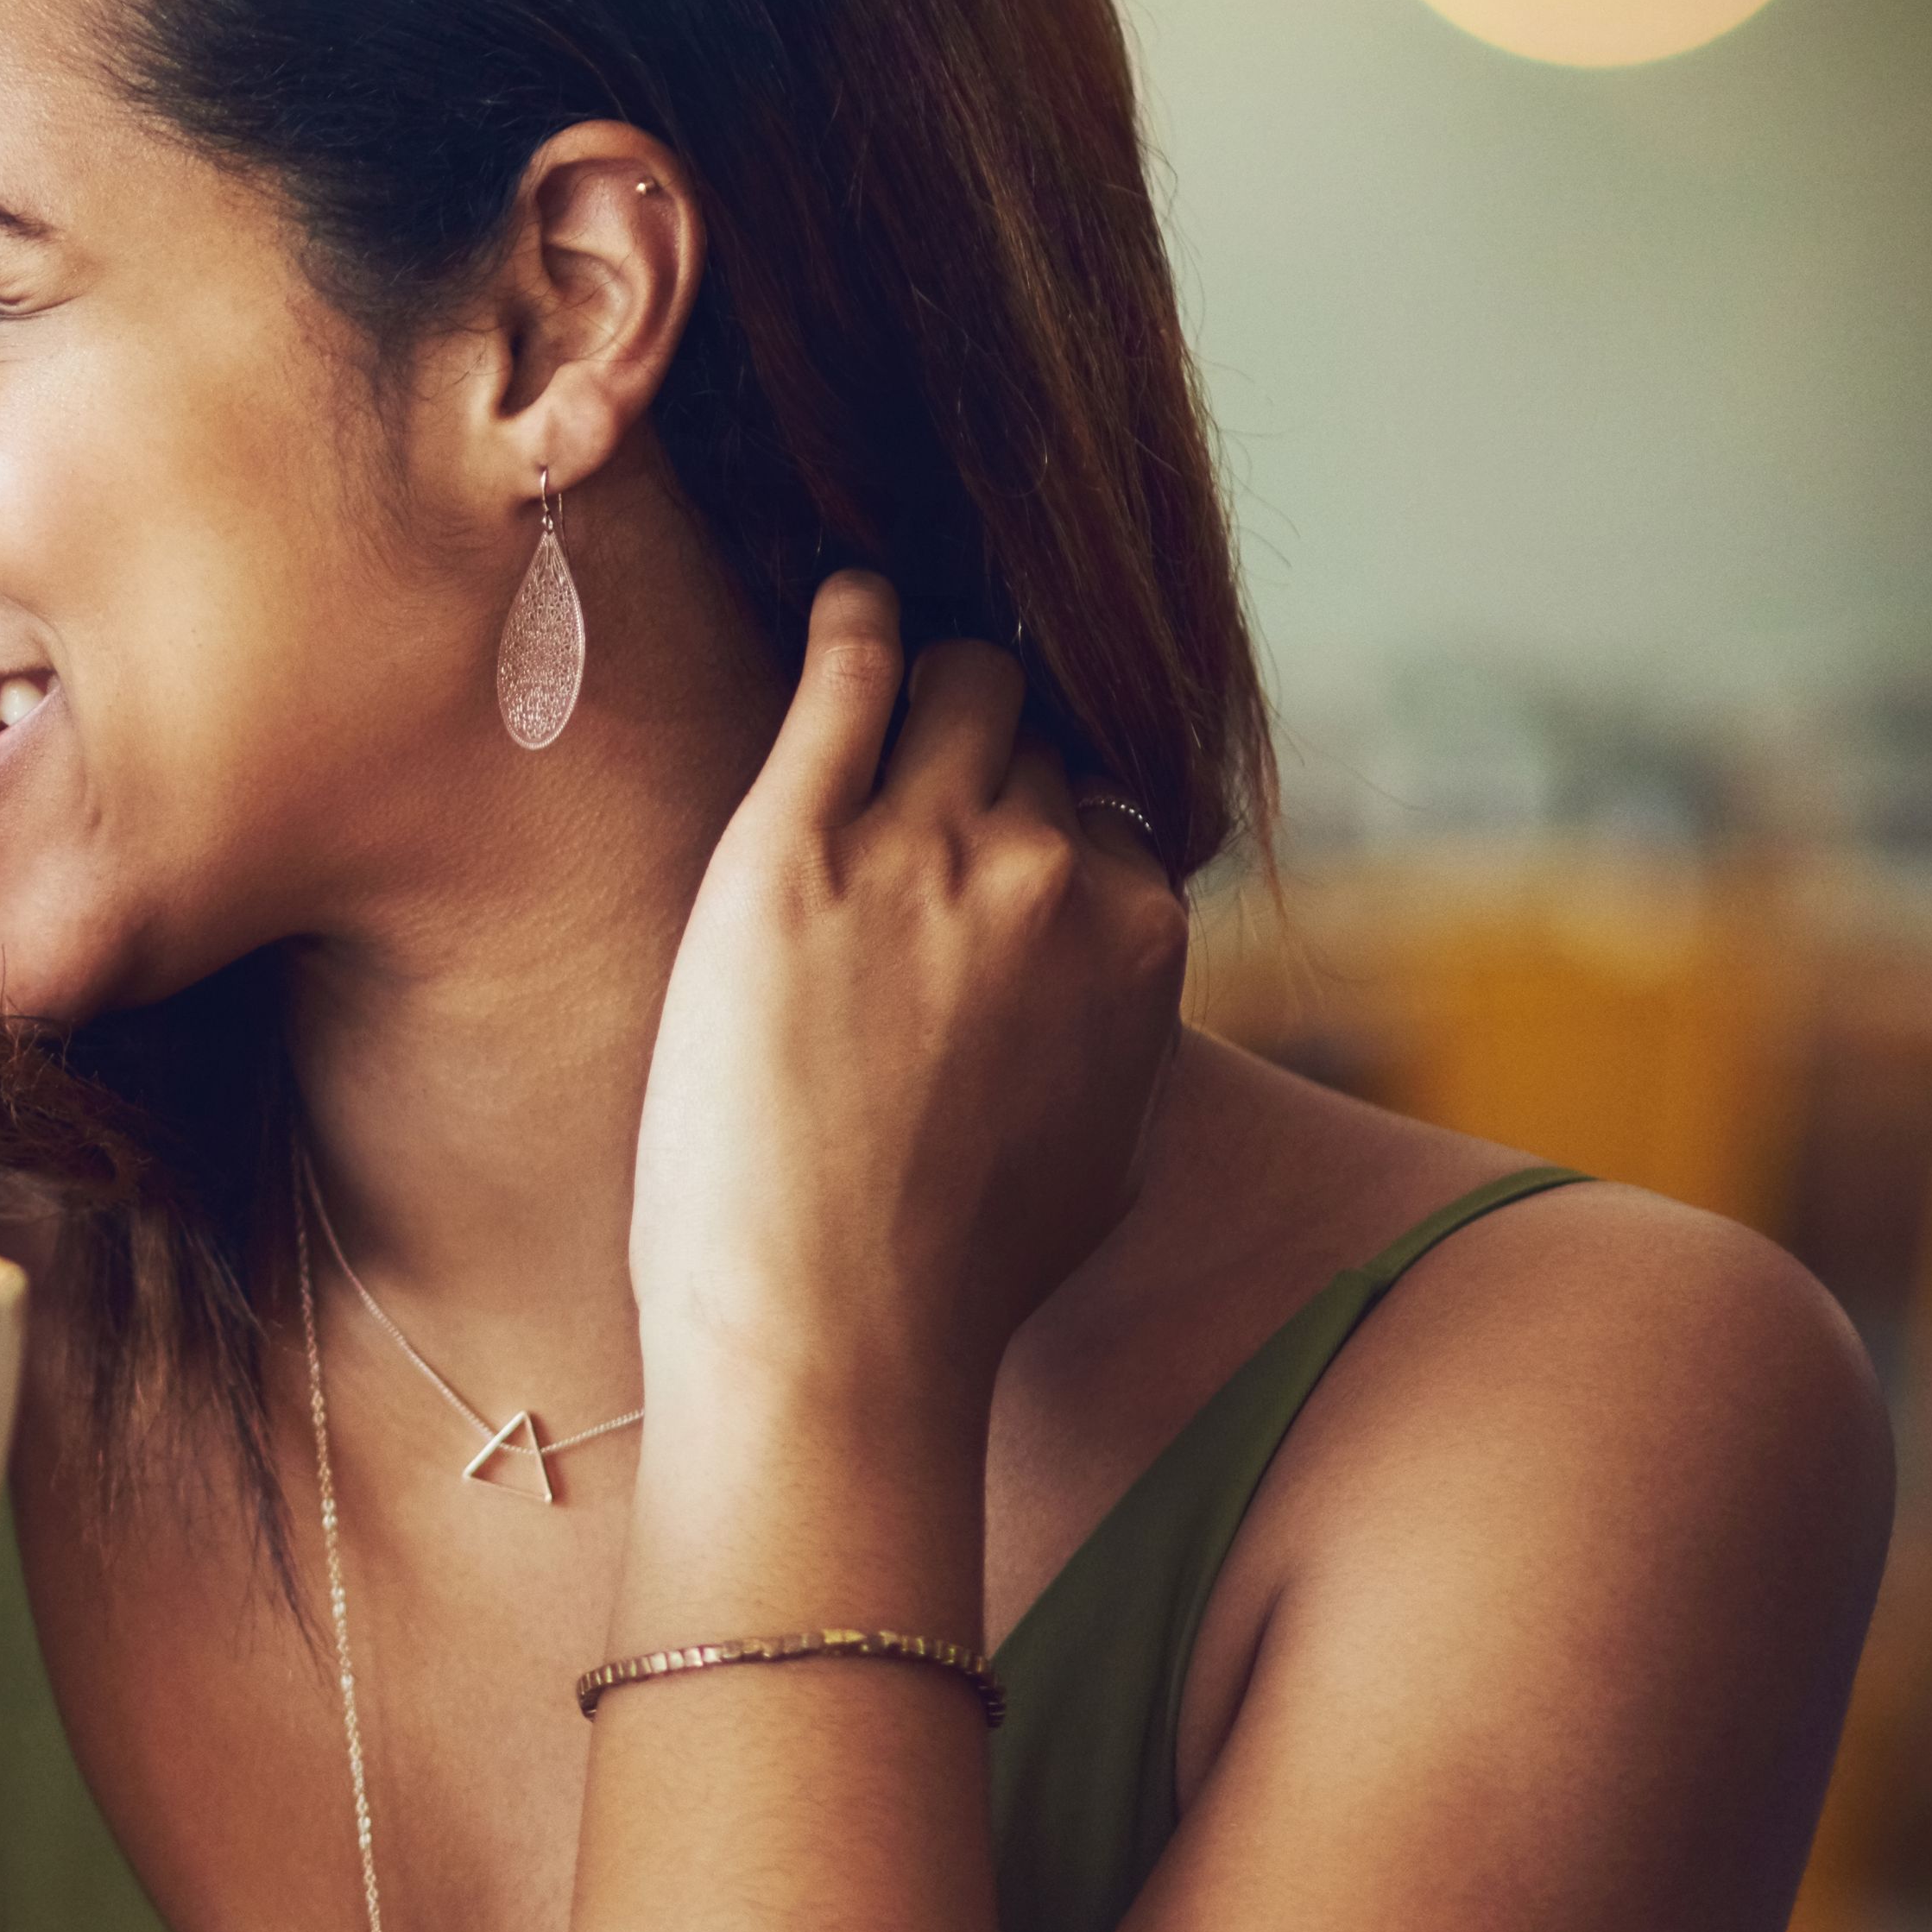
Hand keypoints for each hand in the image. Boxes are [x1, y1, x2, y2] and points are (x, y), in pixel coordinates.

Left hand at [632, 575, 1187, 1444]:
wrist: (833, 1330)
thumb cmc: (953, 1274)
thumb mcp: (1106, 1149)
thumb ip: (1124, 1037)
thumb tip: (1119, 995)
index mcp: (1140, 937)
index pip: (1109, 805)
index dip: (1047, 808)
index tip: (999, 806)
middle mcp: (1049, 873)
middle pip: (1033, 736)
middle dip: (987, 738)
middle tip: (931, 732)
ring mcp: (921, 853)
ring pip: (956, 687)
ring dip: (927, 670)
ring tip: (887, 653)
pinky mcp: (791, 855)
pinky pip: (844, 685)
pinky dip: (852, 624)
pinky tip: (841, 601)